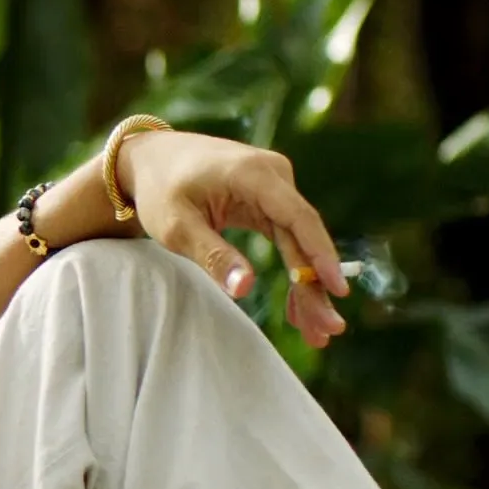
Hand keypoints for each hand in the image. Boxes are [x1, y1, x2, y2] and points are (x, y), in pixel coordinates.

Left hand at [117, 130, 348, 347]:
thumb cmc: (160, 190)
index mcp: (253, 174)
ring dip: (308, 286)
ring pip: (299, 242)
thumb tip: (245, 290)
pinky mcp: (270, 198)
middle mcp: (274, 174)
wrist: (151, 157)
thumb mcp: (176, 227)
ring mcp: (275, 185)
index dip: (320, 256)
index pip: (298, 218)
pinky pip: (288, 238)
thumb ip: (212, 256)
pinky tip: (299, 306)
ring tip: (317, 331)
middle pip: (303, 236)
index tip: (337, 290)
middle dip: (316, 286)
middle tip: (329, 329)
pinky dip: (293, 271)